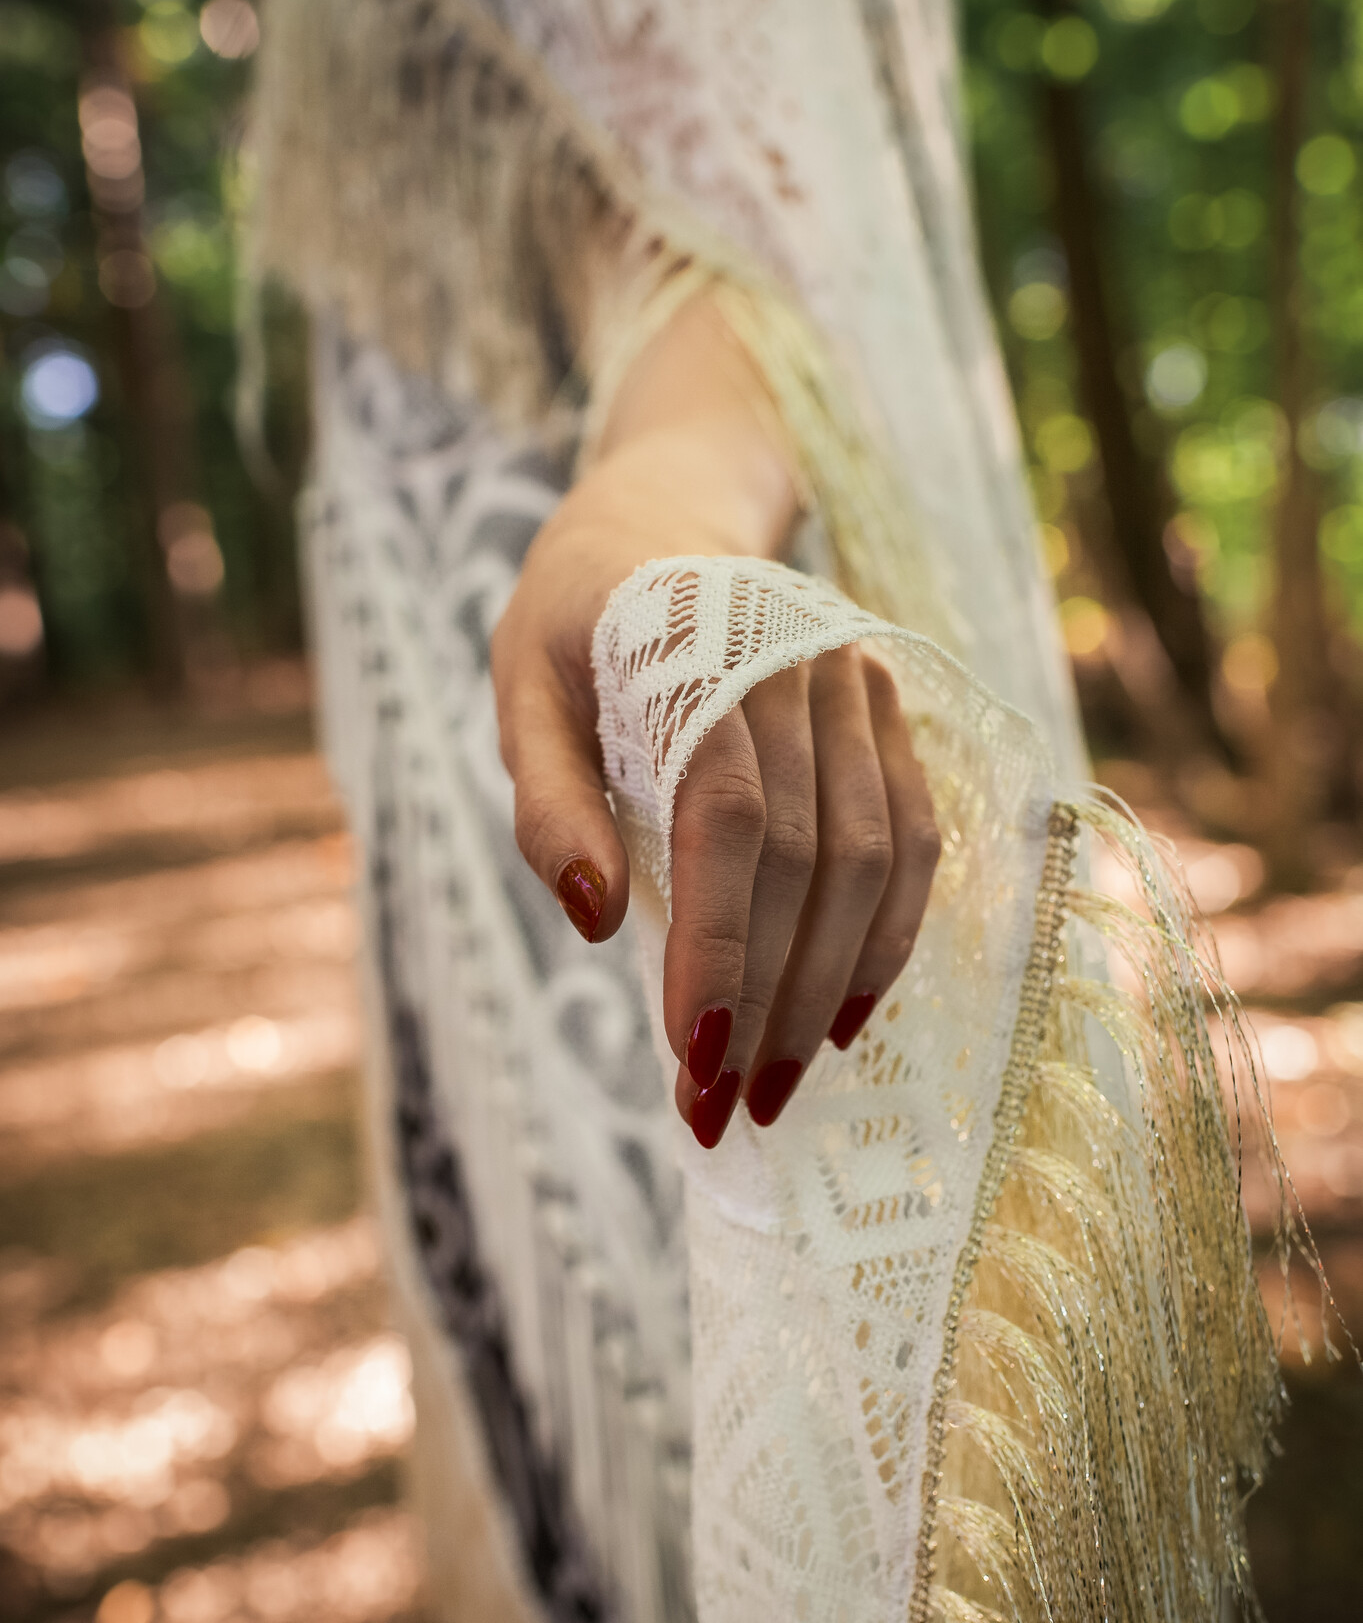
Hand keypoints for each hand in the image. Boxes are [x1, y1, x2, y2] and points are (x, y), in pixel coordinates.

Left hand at [489, 300, 939, 1145]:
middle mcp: (797, 668)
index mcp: (696, 655)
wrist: (667, 511)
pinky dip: (890, 935)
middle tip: (722, 1111)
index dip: (719, 950)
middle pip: (807, 861)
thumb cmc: (574, 615)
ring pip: (874, 860)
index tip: (693, 1063)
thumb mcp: (523, 688)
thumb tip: (599, 922)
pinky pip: (916, 837)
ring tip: (778, 1087)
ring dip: (831, 989)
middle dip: (766, 1000)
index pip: (729, 825)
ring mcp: (856, 686)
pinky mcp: (888, 711)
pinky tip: (847, 1017)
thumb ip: (550, 802)